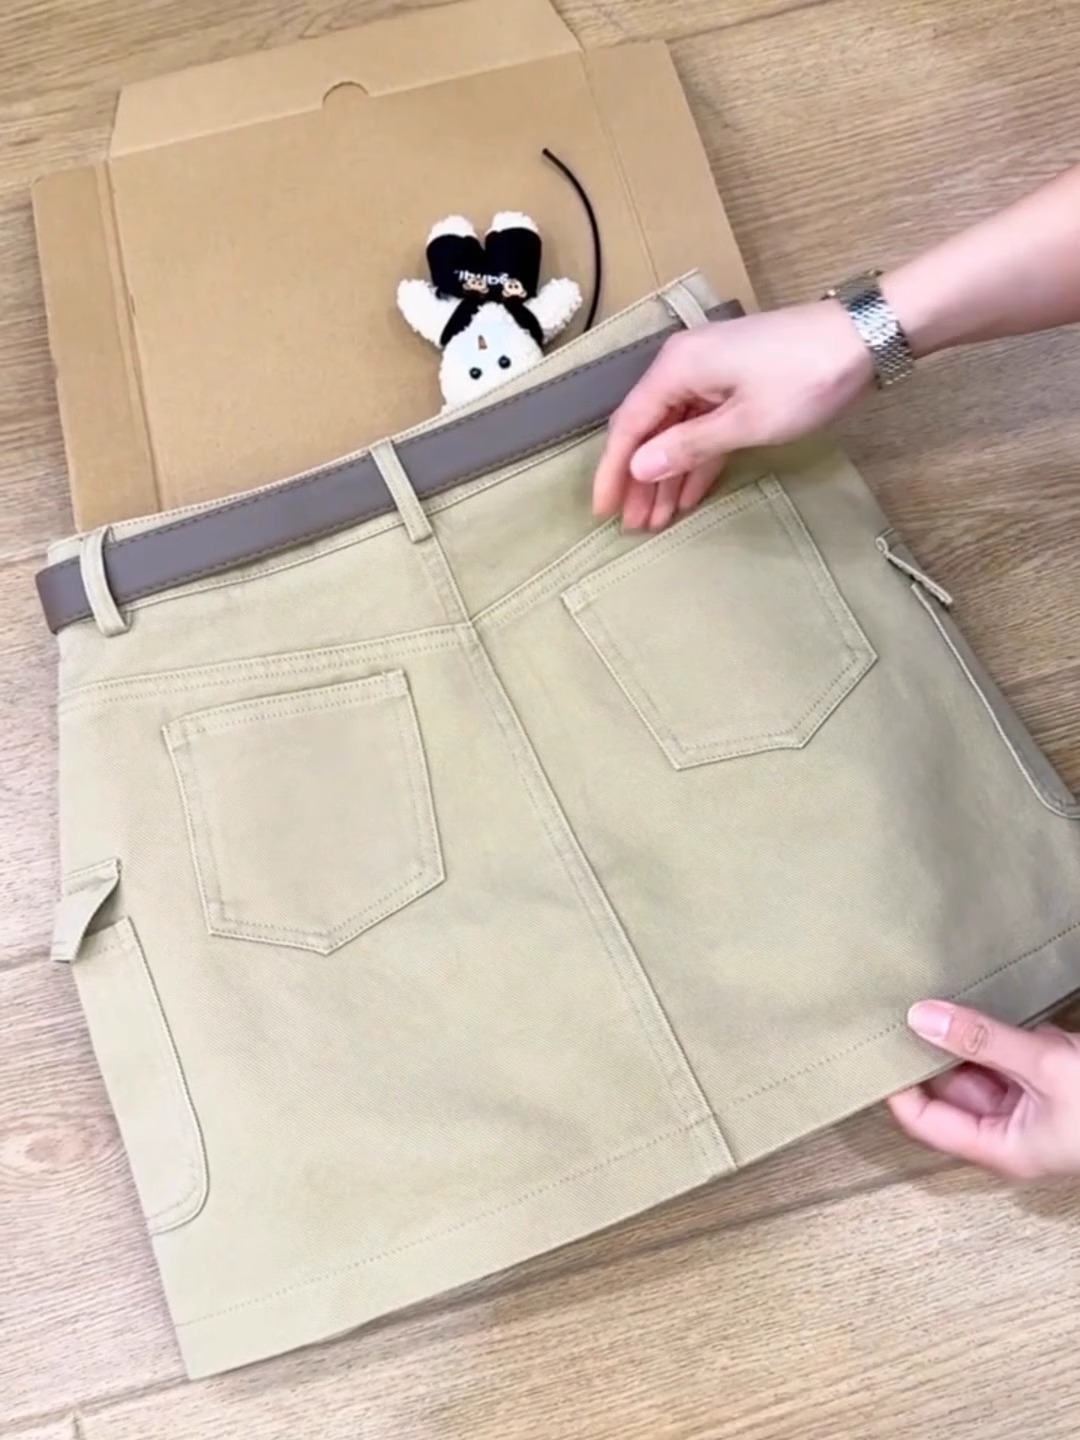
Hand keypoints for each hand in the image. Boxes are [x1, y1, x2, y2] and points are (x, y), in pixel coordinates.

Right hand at [592, 300, 873, 529]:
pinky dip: (695, 460)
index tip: (603, 511)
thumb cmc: (805, 377)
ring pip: (675, 433)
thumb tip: (639, 467)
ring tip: (657, 520)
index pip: (629, 427)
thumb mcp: (745, 422)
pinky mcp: (736, 385)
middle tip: (633, 526)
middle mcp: (685, 367)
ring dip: (666, 475)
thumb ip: (688, 447)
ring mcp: (711, 375)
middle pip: (648, 431)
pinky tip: (688, 494)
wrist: (866, 339)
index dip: (613, 472)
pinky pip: (703, 428)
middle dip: (639, 480)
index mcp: (677, 369)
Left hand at [887, 1001, 1079, 1179]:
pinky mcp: (1045, 1080)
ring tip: (933, 997)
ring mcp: (1027, 1103)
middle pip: (948, 1089)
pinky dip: (990, 1030)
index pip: (925, 1122)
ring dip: (959, 1037)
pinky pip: (1003, 1055)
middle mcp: (1009, 1129)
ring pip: (974, 1067)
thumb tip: (924, 1018)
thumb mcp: (1046, 1067)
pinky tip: (975, 1001)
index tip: (879, 1048)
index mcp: (1001, 1147)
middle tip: (902, 1009)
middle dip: (928, 1051)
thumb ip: (985, 1041)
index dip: (898, 1088)